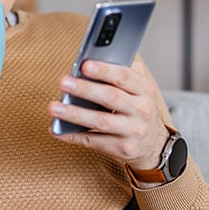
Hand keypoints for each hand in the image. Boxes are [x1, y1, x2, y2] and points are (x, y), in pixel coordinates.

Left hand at [47, 59, 168, 171]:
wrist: (154, 145)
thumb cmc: (138, 110)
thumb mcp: (139, 91)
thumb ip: (122, 75)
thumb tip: (91, 61)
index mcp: (145, 90)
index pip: (124, 77)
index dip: (105, 71)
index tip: (85, 65)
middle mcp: (141, 110)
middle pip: (111, 98)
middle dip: (85, 89)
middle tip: (63, 82)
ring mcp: (133, 131)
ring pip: (100, 121)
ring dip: (74, 113)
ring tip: (54, 107)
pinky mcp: (123, 148)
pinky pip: (94, 142)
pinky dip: (73, 136)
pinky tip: (57, 130)